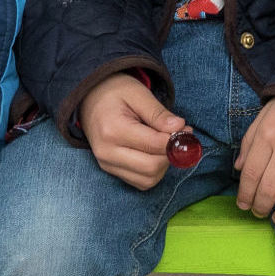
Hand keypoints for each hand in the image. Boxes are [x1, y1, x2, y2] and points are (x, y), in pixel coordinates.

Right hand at [78, 72, 185, 190]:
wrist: (89, 99)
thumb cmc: (115, 93)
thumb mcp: (138, 94)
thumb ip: (159, 113)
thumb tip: (180, 129)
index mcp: (113, 130)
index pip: (154, 145)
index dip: (176, 139)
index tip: (185, 128)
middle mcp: (107, 152)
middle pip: (152, 167)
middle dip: (171, 154)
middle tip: (179, 137)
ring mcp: (107, 164)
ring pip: (148, 179)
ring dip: (164, 165)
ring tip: (165, 144)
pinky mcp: (111, 170)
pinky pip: (141, 182)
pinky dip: (154, 172)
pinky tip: (155, 153)